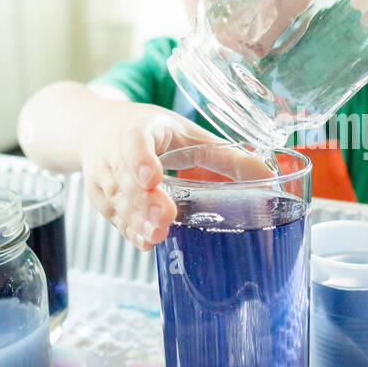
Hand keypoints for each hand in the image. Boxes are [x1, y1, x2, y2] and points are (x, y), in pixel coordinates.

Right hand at [79, 104, 219, 249]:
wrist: (98, 128)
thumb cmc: (152, 130)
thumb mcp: (189, 134)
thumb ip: (227, 156)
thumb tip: (269, 175)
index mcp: (140, 126)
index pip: (134, 140)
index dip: (140, 159)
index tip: (152, 178)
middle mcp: (114, 149)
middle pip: (125, 177)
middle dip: (144, 200)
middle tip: (165, 218)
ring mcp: (102, 173)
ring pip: (117, 199)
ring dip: (136, 219)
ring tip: (157, 234)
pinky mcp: (98, 195)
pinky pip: (112, 215)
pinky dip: (128, 228)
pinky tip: (145, 240)